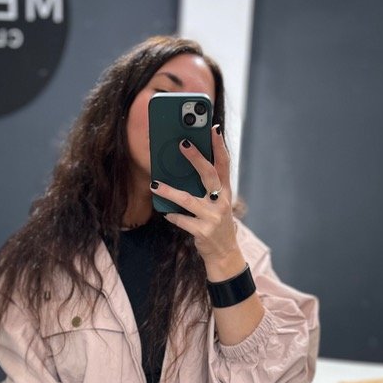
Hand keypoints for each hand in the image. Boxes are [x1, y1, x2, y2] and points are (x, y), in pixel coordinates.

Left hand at [151, 125, 238, 261]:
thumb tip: (185, 169)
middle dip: (196, 158)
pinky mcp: (202, 232)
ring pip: (188, 200)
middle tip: (182, 143)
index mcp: (226, 191)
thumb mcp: (217, 204)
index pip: (224, 164)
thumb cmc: (216, 223)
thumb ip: (207, 188)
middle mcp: (222, 202)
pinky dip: (172, 215)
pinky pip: (182, 220)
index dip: (219, 146)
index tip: (213, 129)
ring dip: (170, 191)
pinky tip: (165, 212)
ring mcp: (213, 217)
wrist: (224, 253)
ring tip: (155, 184)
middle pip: (209, 175)